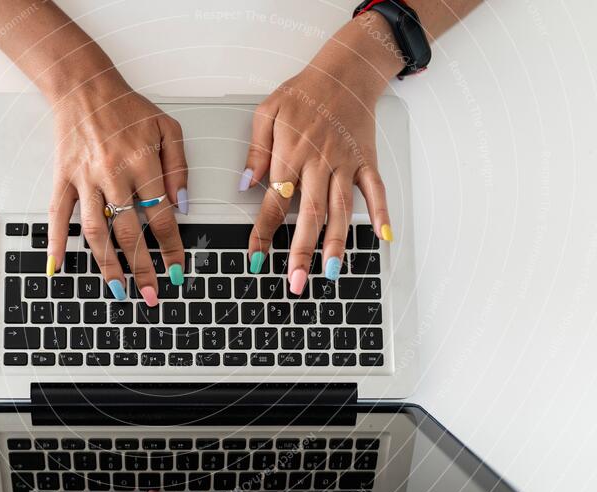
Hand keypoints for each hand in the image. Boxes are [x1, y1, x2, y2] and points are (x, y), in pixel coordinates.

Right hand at [46, 74, 188, 304]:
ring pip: (95, 231)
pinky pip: (58, 214)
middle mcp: (113, 174)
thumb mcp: (168, 128)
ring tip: (117, 290)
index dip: (170, 248)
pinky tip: (57, 266)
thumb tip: (183, 205)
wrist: (85, 87)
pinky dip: (55, 242)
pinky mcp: (63, 178)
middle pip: (130, 232)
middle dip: (143, 269)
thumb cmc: (128, 108)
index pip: (161, 217)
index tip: (176, 270)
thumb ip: (179, 167)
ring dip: (107, 265)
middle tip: (151, 295)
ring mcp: (85, 179)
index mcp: (142, 163)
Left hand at [240, 15, 402, 292]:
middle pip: (309, 213)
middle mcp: (319, 163)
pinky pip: (375, 190)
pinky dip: (381, 213)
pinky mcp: (366, 161)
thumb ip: (256, 149)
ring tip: (332, 273)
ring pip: (341, 209)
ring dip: (337, 243)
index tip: (256, 260)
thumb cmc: (304, 93)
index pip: (273, 202)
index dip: (262, 233)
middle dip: (301, 251)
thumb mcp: (268, 111)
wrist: (344, 72)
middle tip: (296, 281)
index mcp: (291, 154)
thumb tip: (246, 183)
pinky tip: (383, 237)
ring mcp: (345, 164)